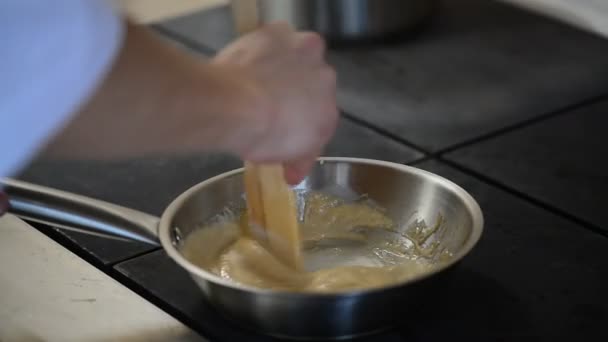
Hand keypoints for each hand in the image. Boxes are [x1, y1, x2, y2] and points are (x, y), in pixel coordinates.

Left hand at [212, 22, 338, 183]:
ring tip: (256, 82)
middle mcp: (326, 79)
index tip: (282, 133)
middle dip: (294, 94)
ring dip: (282, 68)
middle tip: (268, 105)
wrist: (235, 106)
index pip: (318, 121)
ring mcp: (303, 51)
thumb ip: (296, 157)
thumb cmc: (261, 137)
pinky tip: (247, 63)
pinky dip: (263, 50)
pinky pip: (273, 41)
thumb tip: (294, 174)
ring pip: (296, 60)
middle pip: (311, 86)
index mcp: (329, 114)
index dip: (300, 126)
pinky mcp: (277, 33)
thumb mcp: (283, 157)